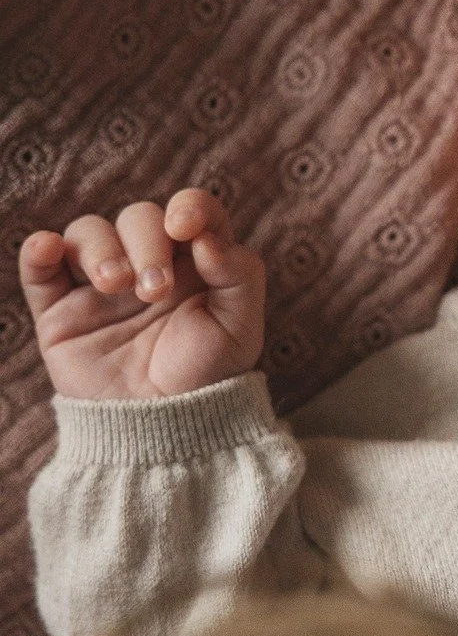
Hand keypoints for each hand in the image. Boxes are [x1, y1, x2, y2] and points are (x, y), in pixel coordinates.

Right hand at [20, 190, 265, 400]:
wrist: (164, 430)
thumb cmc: (208, 374)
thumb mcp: (240, 325)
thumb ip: (239, 271)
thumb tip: (206, 234)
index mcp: (194, 259)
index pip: (189, 209)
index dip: (188, 205)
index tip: (185, 225)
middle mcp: (147, 263)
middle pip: (137, 217)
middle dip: (146, 243)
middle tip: (155, 291)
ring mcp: (100, 286)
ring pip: (90, 233)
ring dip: (101, 249)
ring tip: (116, 285)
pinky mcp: (61, 312)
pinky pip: (41, 271)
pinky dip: (39, 252)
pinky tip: (48, 248)